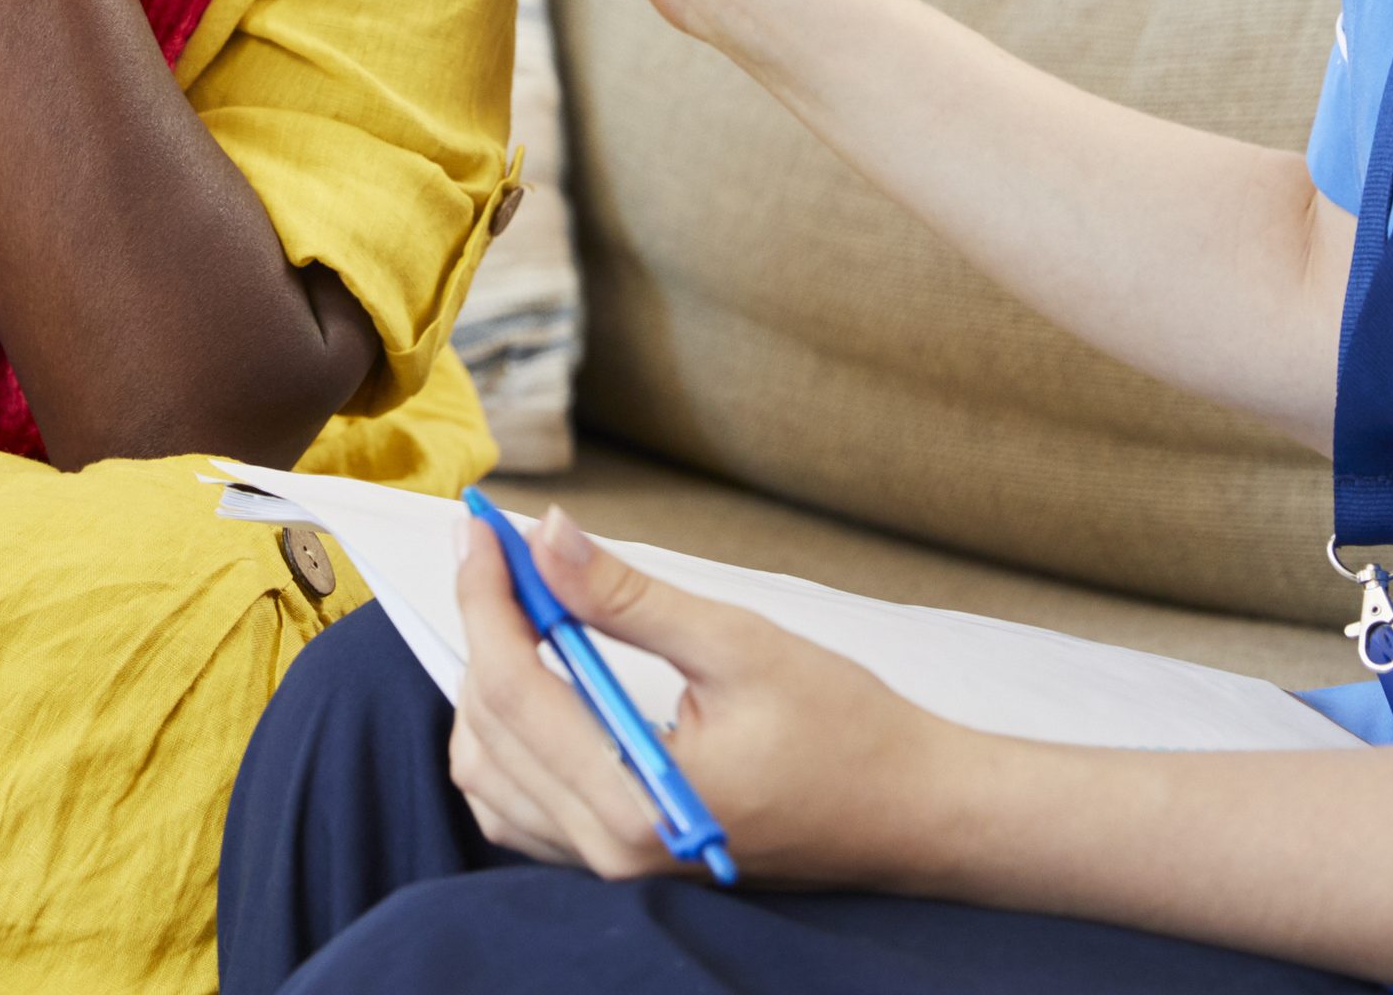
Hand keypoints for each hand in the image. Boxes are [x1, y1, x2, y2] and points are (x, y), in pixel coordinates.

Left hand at [450, 505, 971, 885]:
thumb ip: (629, 596)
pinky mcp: (621, 863)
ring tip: (528, 610)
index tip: (478, 524)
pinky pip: (519, 808)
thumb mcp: (737, 644)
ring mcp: (611, 867)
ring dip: (489, 685)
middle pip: (487, 728)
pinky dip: (507, 738)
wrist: (913, 815)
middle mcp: (609, 849)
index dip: (484, 594)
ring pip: (488, 775)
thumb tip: (545, 534)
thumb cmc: (845, 731)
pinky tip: (544, 681)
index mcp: (636, 799)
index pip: (512, 686)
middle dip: (484, 626)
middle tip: (507, 552)